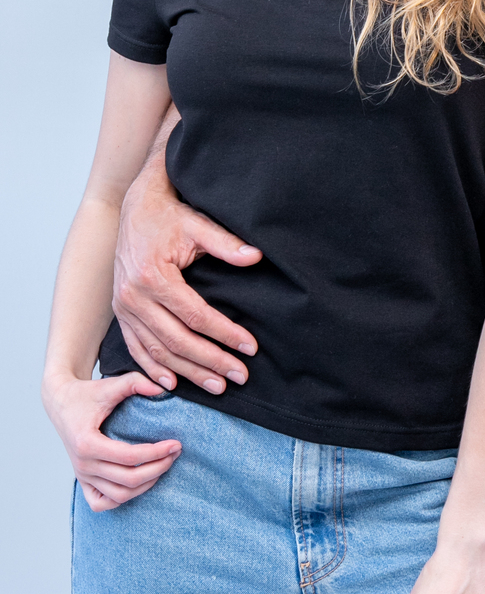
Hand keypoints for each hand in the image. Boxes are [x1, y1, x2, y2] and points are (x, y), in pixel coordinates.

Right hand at [43, 371, 180, 511]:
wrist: (61, 403)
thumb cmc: (86, 394)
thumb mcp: (109, 384)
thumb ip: (136, 382)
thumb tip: (165, 388)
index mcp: (87, 443)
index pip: (130, 457)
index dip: (157, 453)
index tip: (175, 444)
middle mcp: (83, 465)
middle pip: (128, 480)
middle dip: (158, 468)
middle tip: (175, 453)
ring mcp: (81, 476)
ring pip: (119, 495)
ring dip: (146, 485)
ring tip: (163, 465)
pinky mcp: (82, 481)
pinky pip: (102, 503)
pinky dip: (122, 498)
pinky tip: (139, 484)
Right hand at [114, 156, 261, 394]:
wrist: (135, 208)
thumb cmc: (168, 216)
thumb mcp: (198, 224)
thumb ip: (226, 243)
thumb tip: (255, 256)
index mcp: (153, 276)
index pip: (196, 316)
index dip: (225, 333)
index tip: (250, 347)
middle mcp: (133, 297)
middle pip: (177, 340)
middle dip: (211, 361)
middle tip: (239, 375)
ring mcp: (124, 308)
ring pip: (158, 350)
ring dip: (187, 372)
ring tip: (216, 386)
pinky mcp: (120, 313)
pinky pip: (136, 348)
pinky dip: (153, 369)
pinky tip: (173, 384)